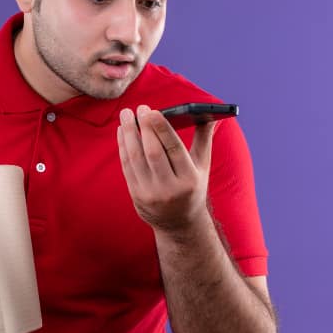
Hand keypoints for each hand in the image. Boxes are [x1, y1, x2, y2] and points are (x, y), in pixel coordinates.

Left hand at [116, 105, 215, 232]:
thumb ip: (204, 140)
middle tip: (138, 108)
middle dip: (144, 128)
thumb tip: (210, 114)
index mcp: (189, 179)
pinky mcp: (136, 195)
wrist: (178, 223)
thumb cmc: (191, 187)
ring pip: (136, 159)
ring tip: (126, 115)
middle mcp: (170, 189)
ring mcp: (151, 194)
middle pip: (153, 153)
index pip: (174, 150)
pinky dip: (123, 147)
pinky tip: (122, 132)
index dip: (161, 129)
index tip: (151, 111)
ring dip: (129, 134)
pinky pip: (126, 167)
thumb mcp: (201, 167)